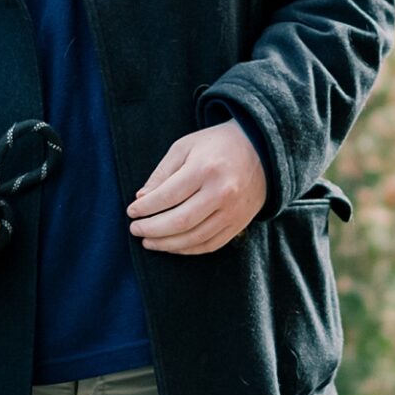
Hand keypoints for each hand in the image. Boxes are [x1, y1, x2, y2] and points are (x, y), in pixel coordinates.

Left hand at [128, 122, 266, 255]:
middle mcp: (222, 192)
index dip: (146, 208)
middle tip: (135, 229)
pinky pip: (210, 244)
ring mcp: (233, 211)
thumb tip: (142, 199)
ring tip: (148, 241)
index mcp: (206, 169)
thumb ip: (162, 173)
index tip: (132, 211)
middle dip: (152, 229)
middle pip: (180, 221)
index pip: (168, 196)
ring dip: (167, 244)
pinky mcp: (239, 223)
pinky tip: (172, 245)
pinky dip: (188, 249)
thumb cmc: (217, 145)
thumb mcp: (185, 147)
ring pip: (194, 238)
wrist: (262, 150)